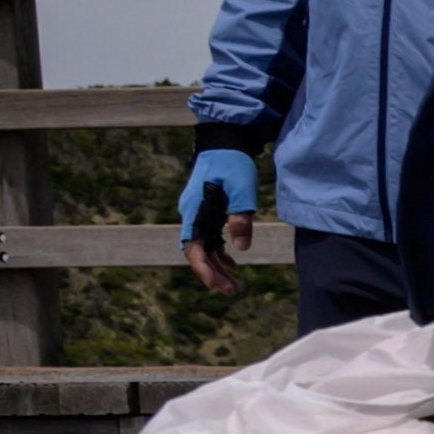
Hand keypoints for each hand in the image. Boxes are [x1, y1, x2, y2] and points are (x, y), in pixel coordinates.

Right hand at [180, 144, 261, 288]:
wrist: (224, 143)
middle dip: (212, 273)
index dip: (203, 268)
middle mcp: (192, 215)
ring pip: (204, 247)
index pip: (192, 247)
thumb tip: (241, 248)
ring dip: (216, 266)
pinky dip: (220, 252)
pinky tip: (233, 264)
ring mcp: (198, 214)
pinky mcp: (207, 212)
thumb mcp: (241, 190)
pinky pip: (209, 238)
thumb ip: (240, 218)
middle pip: (197, 251)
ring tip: (234, 284)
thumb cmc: (232, 164)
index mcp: (195, 211)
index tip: (216, 285)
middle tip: (231, 291)